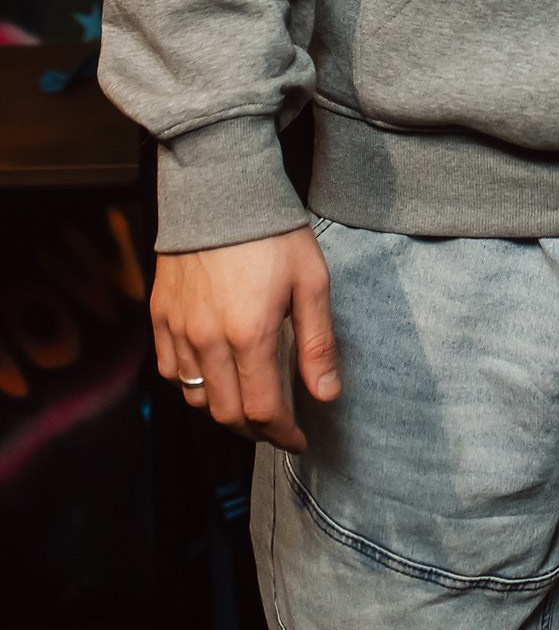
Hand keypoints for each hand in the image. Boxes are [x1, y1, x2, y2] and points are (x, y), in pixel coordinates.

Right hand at [151, 228, 339, 450]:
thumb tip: (326, 394)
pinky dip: (189, 384)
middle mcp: (207, 339)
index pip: (262, 410)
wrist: (221, 189)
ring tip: (248, 402)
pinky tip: (212, 375)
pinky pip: (168, 370)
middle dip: (255, 430)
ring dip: (223, 409)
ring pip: (194, 397)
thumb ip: (317, 343)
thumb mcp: (311, 282)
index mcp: (249, 334)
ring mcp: (178, 329)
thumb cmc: (273, 232)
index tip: (299, 440)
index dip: (283, 434)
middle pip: (226, 413)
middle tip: (277, 426)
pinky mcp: (160, 315)